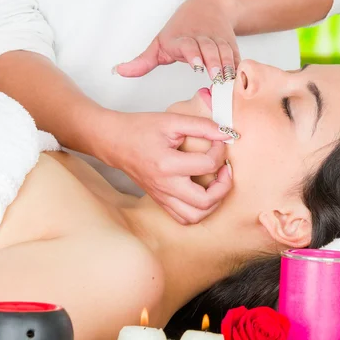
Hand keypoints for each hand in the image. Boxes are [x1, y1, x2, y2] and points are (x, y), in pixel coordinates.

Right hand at [94, 110, 232, 224]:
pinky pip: (184, 218)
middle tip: (224, 170)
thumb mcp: (172, 120)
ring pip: (195, 216)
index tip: (219, 141)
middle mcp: (165, 185)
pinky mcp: (160, 201)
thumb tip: (225, 134)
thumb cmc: (140, 129)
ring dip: (213, 203)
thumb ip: (201, 126)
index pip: (207, 165)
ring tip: (216, 185)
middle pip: (205, 201)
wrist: (115, 142)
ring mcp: (162, 196)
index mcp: (167, 164)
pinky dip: (198, 211)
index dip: (219, 151)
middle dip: (223, 186)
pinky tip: (202, 193)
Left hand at [114, 0, 239, 82]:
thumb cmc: (180, 31)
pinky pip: (236, 56)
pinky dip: (238, 66)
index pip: (188, 45)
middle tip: (215, 75)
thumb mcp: (159, 45)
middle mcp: (201, 38)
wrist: (207, 8)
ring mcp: (218, 41)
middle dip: (213, 62)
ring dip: (227, 65)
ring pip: (225, 52)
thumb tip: (120, 72)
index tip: (195, 66)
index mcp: (182, 39)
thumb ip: (143, 62)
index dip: (192, 54)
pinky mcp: (231, 45)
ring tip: (227, 78)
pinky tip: (238, 77)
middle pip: (209, 49)